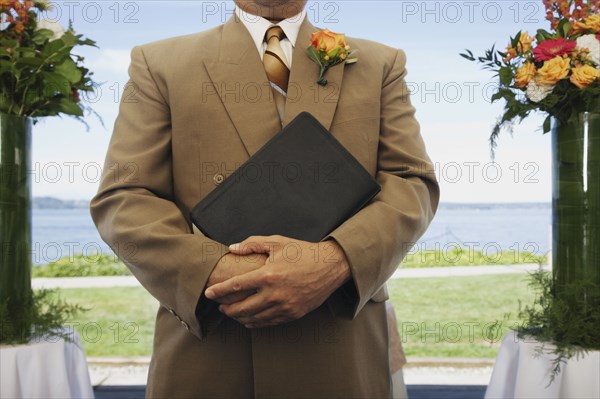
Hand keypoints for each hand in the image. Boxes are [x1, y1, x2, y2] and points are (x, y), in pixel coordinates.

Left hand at [205, 235, 350, 327]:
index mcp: (268, 275)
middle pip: (242, 308)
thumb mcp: (277, 242)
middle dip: (227, 309)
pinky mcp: (293, 314)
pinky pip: (269, 322)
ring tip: (232, 313)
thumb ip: (253, 243)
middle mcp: (275, 293)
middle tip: (220, 306)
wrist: (330, 266)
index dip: (219, 291)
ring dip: (239, 317)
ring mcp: (284, 306)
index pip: (236, 286)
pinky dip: (255, 323)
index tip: (208, 293)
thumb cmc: (303, 252)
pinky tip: (249, 319)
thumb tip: (233, 247)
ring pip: (254, 318)